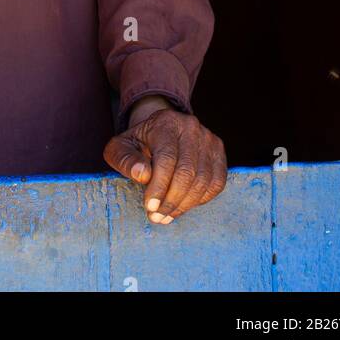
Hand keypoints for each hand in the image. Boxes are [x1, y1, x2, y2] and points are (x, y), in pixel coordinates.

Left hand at [103, 100, 226, 224]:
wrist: (158, 133)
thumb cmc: (137, 145)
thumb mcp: (120, 148)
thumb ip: (125, 160)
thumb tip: (142, 175)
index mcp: (165, 122)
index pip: (166, 159)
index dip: (159, 186)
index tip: (150, 207)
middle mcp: (190, 127)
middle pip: (187, 172)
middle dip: (171, 200)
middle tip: (157, 217)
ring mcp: (208, 139)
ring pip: (203, 180)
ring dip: (185, 204)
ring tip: (166, 216)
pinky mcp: (219, 153)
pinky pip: (216, 183)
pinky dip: (200, 200)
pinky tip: (183, 205)